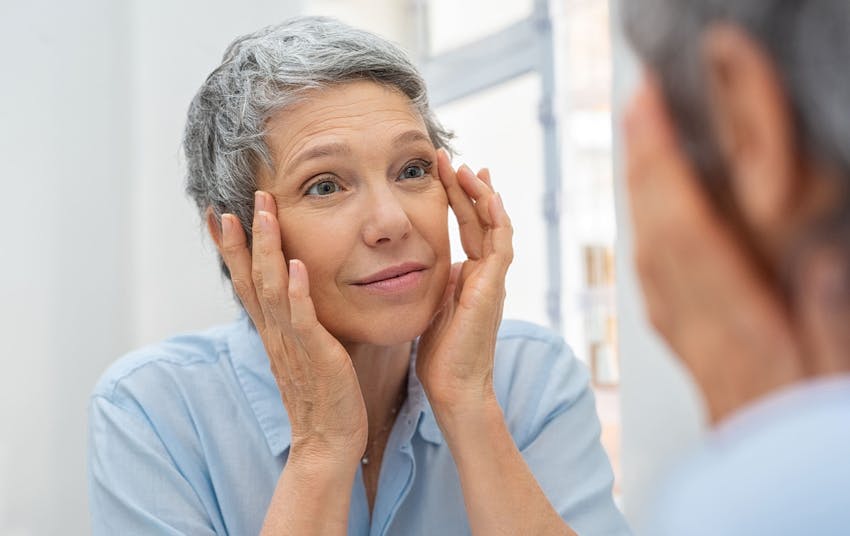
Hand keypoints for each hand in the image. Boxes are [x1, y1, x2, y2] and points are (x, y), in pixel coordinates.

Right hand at [218, 191, 366, 463]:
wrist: (329, 442)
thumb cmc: (324, 396)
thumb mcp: (306, 351)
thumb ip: (300, 322)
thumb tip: (301, 294)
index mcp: (272, 332)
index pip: (245, 282)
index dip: (232, 248)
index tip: (220, 214)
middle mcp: (275, 333)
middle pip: (250, 278)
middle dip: (242, 238)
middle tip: (234, 201)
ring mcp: (292, 344)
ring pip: (271, 289)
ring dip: (266, 249)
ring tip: (264, 213)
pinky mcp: (316, 356)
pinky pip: (302, 320)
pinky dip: (296, 292)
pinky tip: (295, 265)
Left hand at [417, 150, 513, 412]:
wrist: (454, 387)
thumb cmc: (441, 355)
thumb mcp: (434, 307)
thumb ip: (436, 283)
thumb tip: (427, 264)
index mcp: (471, 277)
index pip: (468, 227)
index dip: (457, 199)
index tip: (444, 172)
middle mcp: (486, 274)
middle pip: (481, 220)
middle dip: (466, 187)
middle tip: (451, 159)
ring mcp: (493, 281)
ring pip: (495, 227)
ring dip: (481, 196)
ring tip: (467, 168)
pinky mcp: (493, 290)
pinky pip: (500, 247)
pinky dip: (497, 220)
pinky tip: (488, 197)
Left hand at [624, 77, 802, 421]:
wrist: (770, 478)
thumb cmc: (804, 420)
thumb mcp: (833, 362)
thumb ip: (824, 309)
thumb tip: (815, 254)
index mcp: (737, 324)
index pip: (686, 230)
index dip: (664, 166)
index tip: (650, 114)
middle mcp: (699, 323)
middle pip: (658, 231)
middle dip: (645, 164)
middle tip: (639, 108)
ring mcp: (685, 332)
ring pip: (649, 250)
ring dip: (642, 192)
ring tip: (642, 143)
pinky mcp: (684, 338)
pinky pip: (653, 276)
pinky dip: (649, 230)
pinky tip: (650, 212)